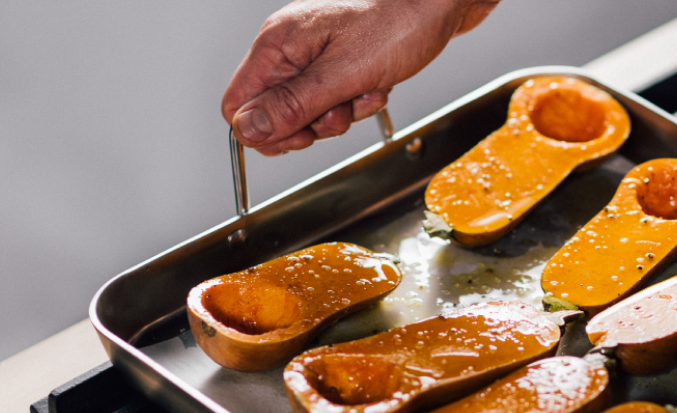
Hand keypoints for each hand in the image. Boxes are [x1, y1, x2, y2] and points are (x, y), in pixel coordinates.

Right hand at [222, 0, 499, 155]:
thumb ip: (294, 105)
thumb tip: (249, 130)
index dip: (267, 130)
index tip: (301, 136)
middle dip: (311, 124)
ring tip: (365, 92)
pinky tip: (375, 87)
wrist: (438, 5)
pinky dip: (356, 103)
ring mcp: (313, 56)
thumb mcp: (344, 74)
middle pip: (275, 114)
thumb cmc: (399, 24)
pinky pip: (333, 102)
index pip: (239, 104)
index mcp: (279, 44)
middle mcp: (290, 49)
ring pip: (307, 113)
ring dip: (340, 115)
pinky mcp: (336, 63)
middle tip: (340, 112)